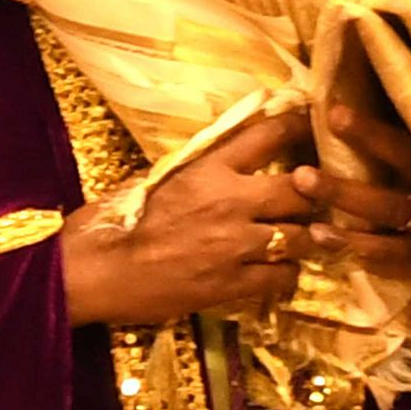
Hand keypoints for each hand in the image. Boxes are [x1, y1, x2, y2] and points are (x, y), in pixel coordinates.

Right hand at [62, 110, 317, 327]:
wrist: (97, 273)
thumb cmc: (113, 222)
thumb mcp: (154, 178)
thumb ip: (193, 167)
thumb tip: (219, 156)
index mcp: (209, 169)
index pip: (269, 136)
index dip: (298, 128)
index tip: (311, 126)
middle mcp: (233, 202)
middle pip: (302, 190)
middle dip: (312, 193)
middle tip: (312, 197)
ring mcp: (237, 245)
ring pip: (301, 236)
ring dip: (305, 236)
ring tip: (303, 236)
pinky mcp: (234, 284)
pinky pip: (283, 277)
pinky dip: (287, 274)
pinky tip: (279, 271)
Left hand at [300, 93, 410, 315]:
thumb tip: (409, 89)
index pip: (408, 149)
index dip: (372, 133)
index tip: (333, 114)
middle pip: (386, 196)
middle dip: (344, 187)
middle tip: (300, 174)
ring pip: (382, 230)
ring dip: (344, 223)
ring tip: (307, 218)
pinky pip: (386, 259)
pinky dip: (355, 250)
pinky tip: (320, 240)